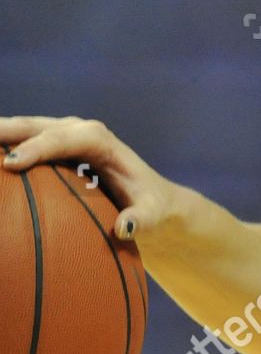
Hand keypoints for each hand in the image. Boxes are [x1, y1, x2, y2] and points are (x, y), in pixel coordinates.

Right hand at [0, 115, 179, 241]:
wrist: (151, 195)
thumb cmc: (150, 205)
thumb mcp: (152, 215)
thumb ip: (142, 220)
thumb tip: (124, 228)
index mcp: (101, 140)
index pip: (66, 137)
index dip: (38, 148)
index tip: (12, 163)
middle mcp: (80, 130)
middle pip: (37, 126)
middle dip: (6, 132)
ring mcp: (63, 134)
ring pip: (24, 128)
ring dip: (0, 134)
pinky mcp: (53, 145)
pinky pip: (22, 141)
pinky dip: (2, 146)